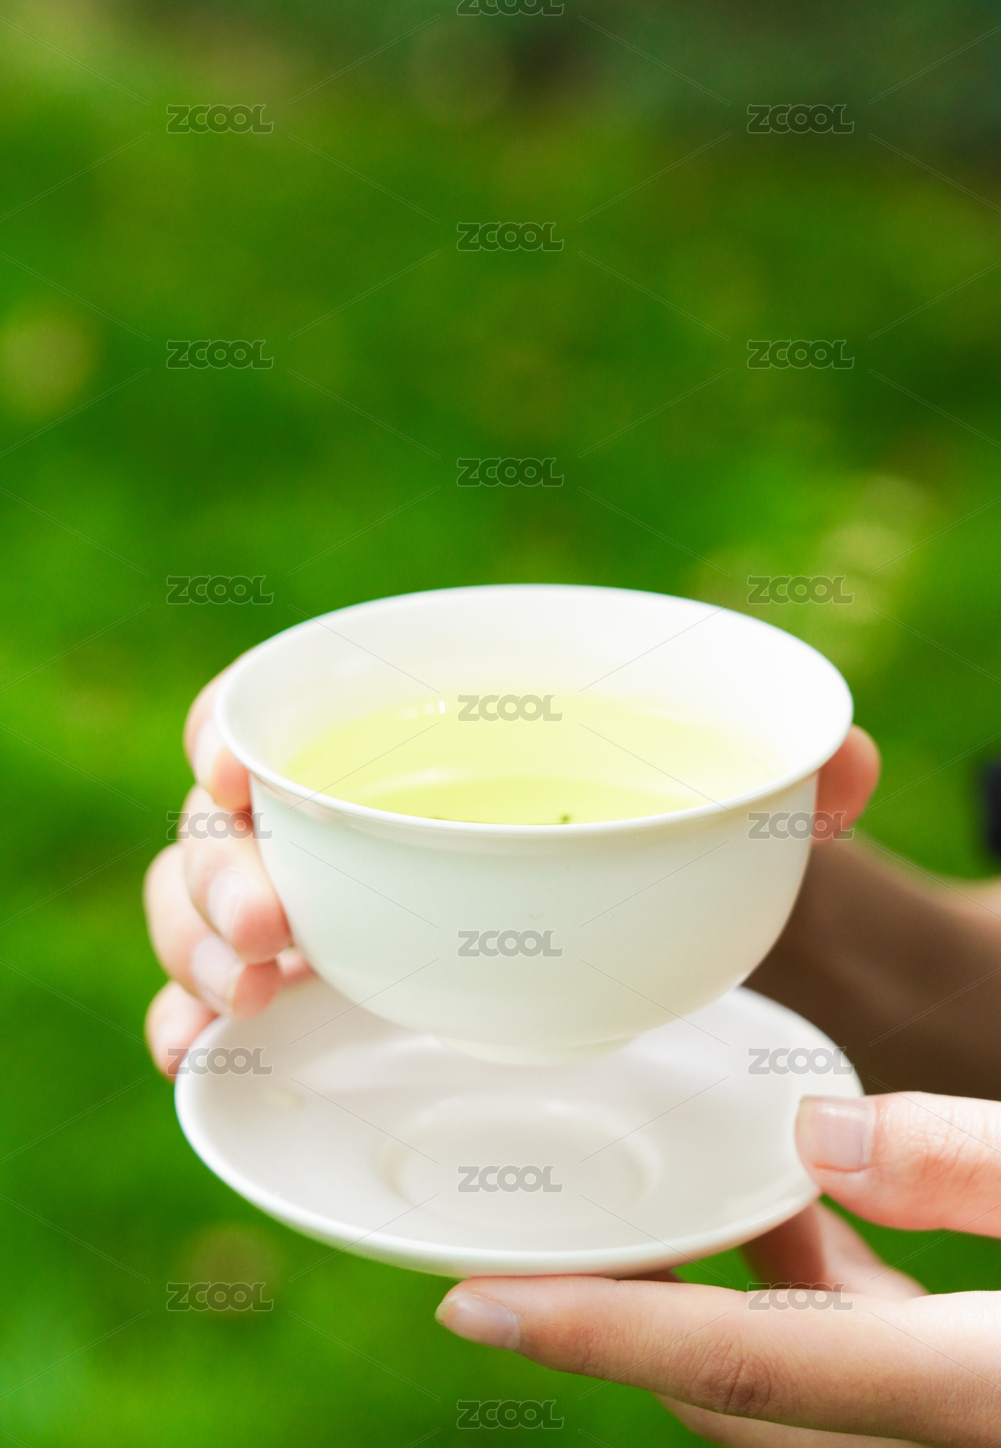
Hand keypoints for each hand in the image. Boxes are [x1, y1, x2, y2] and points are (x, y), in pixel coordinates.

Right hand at [142, 674, 877, 1076]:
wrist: (686, 968)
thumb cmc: (678, 864)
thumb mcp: (724, 821)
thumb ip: (784, 783)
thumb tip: (845, 763)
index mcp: (415, 745)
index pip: (285, 709)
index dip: (236, 729)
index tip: (238, 765)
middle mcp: (345, 824)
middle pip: (222, 824)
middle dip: (217, 869)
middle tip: (272, 927)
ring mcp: (318, 915)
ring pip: (199, 911)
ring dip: (194, 949)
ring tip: (244, 996)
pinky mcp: (313, 1003)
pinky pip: (222, 1009)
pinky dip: (194, 1028)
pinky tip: (205, 1054)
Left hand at [436, 1090, 1000, 1445]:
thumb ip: (968, 1165)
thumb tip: (818, 1130)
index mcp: (956, 1392)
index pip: (740, 1359)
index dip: (593, 1334)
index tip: (468, 1306)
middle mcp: (923, 1432)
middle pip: (734, 1379)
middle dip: (634, 1300)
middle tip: (564, 1212)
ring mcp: (936, 1426)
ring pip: (784, 1369)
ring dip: (725, 1278)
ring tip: (692, 1176)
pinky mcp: (959, 1401)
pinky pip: (844, 1351)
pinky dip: (804, 1279)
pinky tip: (814, 1197)